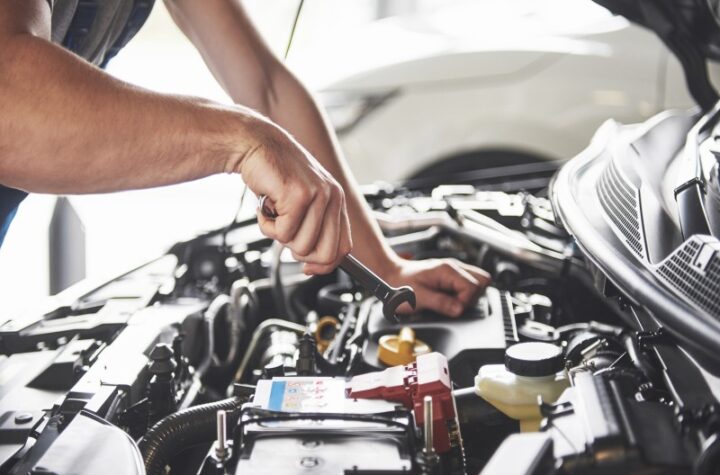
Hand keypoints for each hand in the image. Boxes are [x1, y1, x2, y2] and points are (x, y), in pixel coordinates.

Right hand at [240, 124, 351, 273]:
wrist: (254, 144)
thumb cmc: (274, 176)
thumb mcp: (300, 204)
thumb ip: (312, 230)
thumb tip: (312, 266)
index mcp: (336, 200)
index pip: (343, 249)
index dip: (323, 264)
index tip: (307, 267)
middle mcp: (332, 197)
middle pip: (325, 254)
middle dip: (300, 253)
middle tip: (285, 232)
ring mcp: (318, 195)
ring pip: (301, 246)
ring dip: (279, 235)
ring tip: (274, 212)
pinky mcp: (299, 195)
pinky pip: (282, 233)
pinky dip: (267, 225)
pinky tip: (266, 205)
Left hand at [383, 258, 490, 317]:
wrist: (389, 276)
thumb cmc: (399, 285)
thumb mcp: (418, 298)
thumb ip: (440, 303)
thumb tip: (459, 310)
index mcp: (447, 270)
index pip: (473, 287)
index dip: (465, 302)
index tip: (453, 310)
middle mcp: (453, 268)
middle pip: (482, 281)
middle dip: (472, 298)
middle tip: (454, 306)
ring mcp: (453, 271)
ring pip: (478, 282)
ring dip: (469, 296)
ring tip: (451, 302)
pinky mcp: (450, 277)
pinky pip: (467, 285)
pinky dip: (463, 294)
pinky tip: (449, 299)